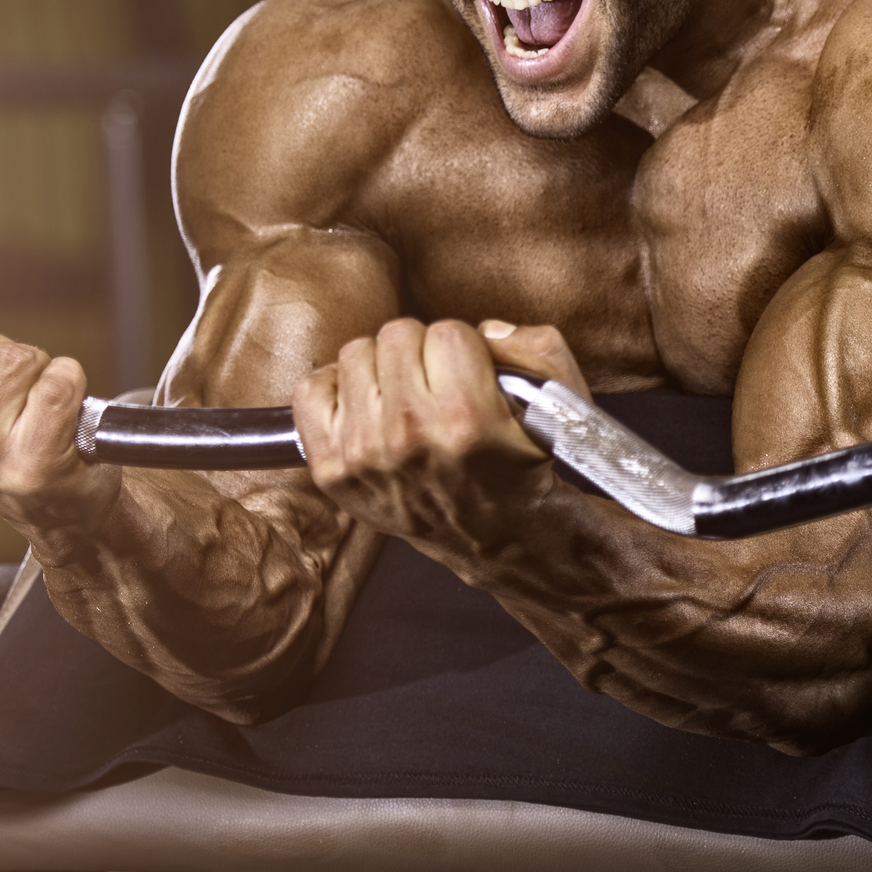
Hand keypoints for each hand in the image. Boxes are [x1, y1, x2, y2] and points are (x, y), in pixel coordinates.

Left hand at [294, 317, 591, 557]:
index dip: (466, 349)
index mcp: (465, 418)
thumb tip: (486, 330)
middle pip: (396, 334)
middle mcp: (408, 437)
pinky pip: (311, 391)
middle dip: (423, 353)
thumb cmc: (525, 469)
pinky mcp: (332, 471)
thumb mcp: (561, 401)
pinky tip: (367, 408)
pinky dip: (335, 390)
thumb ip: (535, 345)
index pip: (448, 331)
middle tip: (440, 385)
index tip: (473, 376)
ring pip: (355, 353)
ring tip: (406, 398)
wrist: (501, 541)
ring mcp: (364, 456)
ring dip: (383, 369)